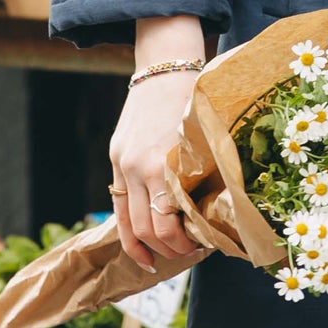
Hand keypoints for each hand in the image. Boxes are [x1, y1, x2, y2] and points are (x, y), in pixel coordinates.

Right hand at [110, 67, 200, 268]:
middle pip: (146, 229)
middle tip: (188, 253)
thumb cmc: (194, 104)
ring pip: (127, 223)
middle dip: (167, 249)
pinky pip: (118, 206)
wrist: (164, 69)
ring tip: (160, 259)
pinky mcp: (116, 159)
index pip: (166, 224)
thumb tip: (211, 218)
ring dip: (145, 247)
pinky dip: (128, 232)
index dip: (183, 244)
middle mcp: (139, 168)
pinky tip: (140, 247)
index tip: (201, 246)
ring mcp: (123, 164)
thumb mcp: (202, 142)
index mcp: (163, 165)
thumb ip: (199, 178)